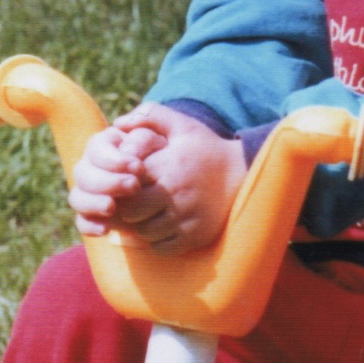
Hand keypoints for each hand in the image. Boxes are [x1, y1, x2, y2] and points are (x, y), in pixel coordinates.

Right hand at [68, 116, 163, 236]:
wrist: (186, 185)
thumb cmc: (175, 154)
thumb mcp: (171, 130)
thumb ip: (150, 117)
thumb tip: (120, 123)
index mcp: (107, 145)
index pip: (96, 149)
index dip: (113, 159)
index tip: (139, 167)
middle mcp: (94, 168)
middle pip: (84, 174)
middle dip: (107, 181)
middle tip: (133, 187)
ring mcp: (92, 192)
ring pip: (78, 197)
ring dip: (93, 202)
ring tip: (113, 207)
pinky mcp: (95, 215)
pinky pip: (82, 221)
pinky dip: (90, 225)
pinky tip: (106, 230)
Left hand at [69, 103, 244, 253]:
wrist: (244, 172)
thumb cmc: (206, 149)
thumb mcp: (182, 125)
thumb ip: (150, 115)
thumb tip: (119, 123)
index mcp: (166, 166)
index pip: (125, 185)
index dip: (122, 186)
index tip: (129, 183)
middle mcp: (175, 193)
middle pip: (131, 212)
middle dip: (129, 208)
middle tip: (137, 202)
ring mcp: (186, 217)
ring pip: (145, 232)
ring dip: (143, 225)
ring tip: (152, 213)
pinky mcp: (196, 235)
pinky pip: (162, 247)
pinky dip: (159, 240)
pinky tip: (166, 226)